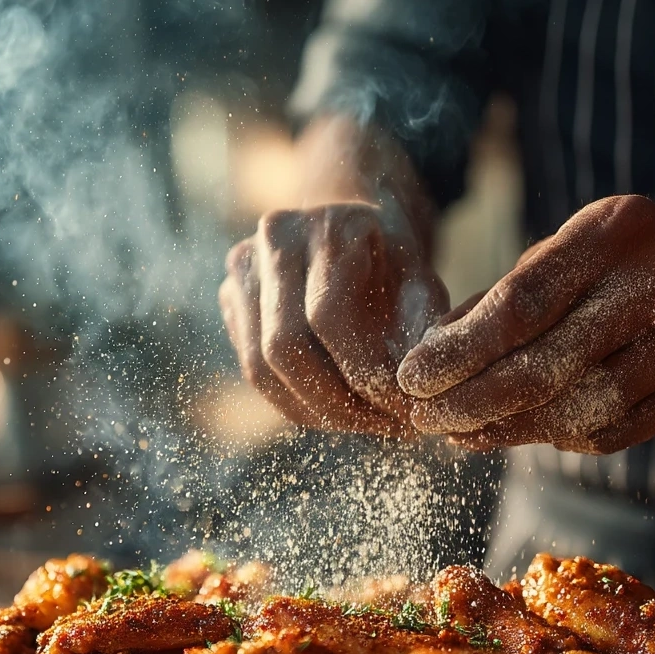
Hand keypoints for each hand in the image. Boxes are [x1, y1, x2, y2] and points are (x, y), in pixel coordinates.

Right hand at [219, 203, 448, 435]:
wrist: (348, 227)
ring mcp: (243, 269)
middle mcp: (275, 239)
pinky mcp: (230, 298)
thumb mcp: (424, 284)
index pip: (329, 317)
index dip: (365, 375)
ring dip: (316, 411)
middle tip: (388, 427)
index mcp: (329, 226)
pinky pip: (253, 372)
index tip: (407, 411)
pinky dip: (296, 404)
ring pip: (260, 369)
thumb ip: (424, 331)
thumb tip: (414, 391)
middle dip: (339, 404)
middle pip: (285, 347)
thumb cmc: (393, 261)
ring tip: (367, 423)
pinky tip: (338, 410)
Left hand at [397, 195, 654, 453]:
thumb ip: (500, 297)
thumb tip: (431, 352)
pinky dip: (557, 437)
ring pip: (579, 407)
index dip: (459, 351)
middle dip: (472, 401)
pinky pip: (614, 431)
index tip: (412, 379)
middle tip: (427, 419)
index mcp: (612, 231)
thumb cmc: (622, 260)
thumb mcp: (565, 249)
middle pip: (545, 365)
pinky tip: (519, 433)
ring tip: (462, 432)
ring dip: (509, 429)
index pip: (520, 305)